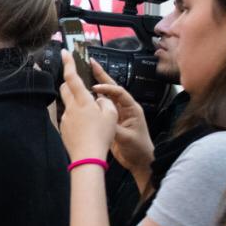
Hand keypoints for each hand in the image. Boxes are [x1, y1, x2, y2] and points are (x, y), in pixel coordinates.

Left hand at [58, 49, 117, 161]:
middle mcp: (70, 108)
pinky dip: (76, 116)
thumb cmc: (101, 136)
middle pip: (65, 88)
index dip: (68, 63)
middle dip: (71, 83)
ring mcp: (65, 118)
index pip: (72, 77)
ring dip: (76, 102)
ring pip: (68, 103)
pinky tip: (86, 127)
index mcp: (83, 101)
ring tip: (90, 113)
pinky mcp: (63, 128)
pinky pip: (69, 117)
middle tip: (81, 85)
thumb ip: (105, 102)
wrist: (87, 157)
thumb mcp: (111, 115)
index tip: (64, 52)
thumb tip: (100, 98)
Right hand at [90, 61, 154, 176]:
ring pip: (106, 96)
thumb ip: (113, 127)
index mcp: (132, 108)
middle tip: (91, 63)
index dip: (107, 88)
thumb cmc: (138, 148)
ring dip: (96, 85)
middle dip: (102, 76)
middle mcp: (125, 108)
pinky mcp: (112, 121)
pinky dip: (94, 99)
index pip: (119, 92)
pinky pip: (102, 107)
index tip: (94, 88)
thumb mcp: (126, 138)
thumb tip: (101, 119)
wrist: (140, 161)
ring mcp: (118, 114)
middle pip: (112, 88)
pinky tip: (85, 94)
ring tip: (85, 73)